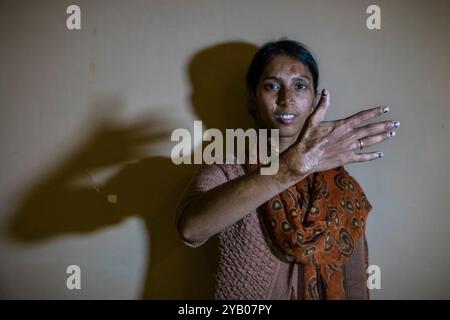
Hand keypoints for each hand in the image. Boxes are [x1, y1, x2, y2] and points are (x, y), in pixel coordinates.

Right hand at [281, 89, 398, 178]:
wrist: (304, 158)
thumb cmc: (307, 139)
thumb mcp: (313, 120)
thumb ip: (322, 106)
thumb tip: (326, 92)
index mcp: (342, 126)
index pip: (362, 117)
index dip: (374, 112)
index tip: (385, 109)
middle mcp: (349, 137)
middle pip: (371, 129)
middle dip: (384, 126)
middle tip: (396, 124)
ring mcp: (349, 148)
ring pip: (370, 142)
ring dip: (382, 138)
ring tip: (392, 134)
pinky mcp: (347, 159)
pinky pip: (363, 157)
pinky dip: (372, 156)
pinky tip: (380, 154)